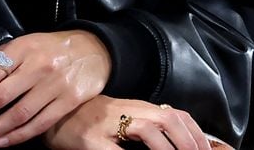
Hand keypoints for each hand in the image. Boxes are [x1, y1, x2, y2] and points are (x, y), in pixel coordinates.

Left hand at [0, 30, 111, 146]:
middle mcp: (37, 65)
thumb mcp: (20, 45)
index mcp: (22, 48)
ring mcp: (54, 84)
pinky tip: (1, 142)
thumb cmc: (49, 48)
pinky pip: (39, 123)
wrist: (92, 49)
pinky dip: (17, 136)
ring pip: (17, 114)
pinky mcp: (69, 100)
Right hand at [45, 95, 213, 149]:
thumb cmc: (92, 120)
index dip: (197, 134)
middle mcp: (126, 111)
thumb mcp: (124, 118)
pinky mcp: (92, 141)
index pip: (176, 114)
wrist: (56, 115)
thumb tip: (178, 140)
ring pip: (147, 131)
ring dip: (166, 149)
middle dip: (189, 142)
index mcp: (138, 108)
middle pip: (168, 119)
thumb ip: (148, 126)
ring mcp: (108, 125)